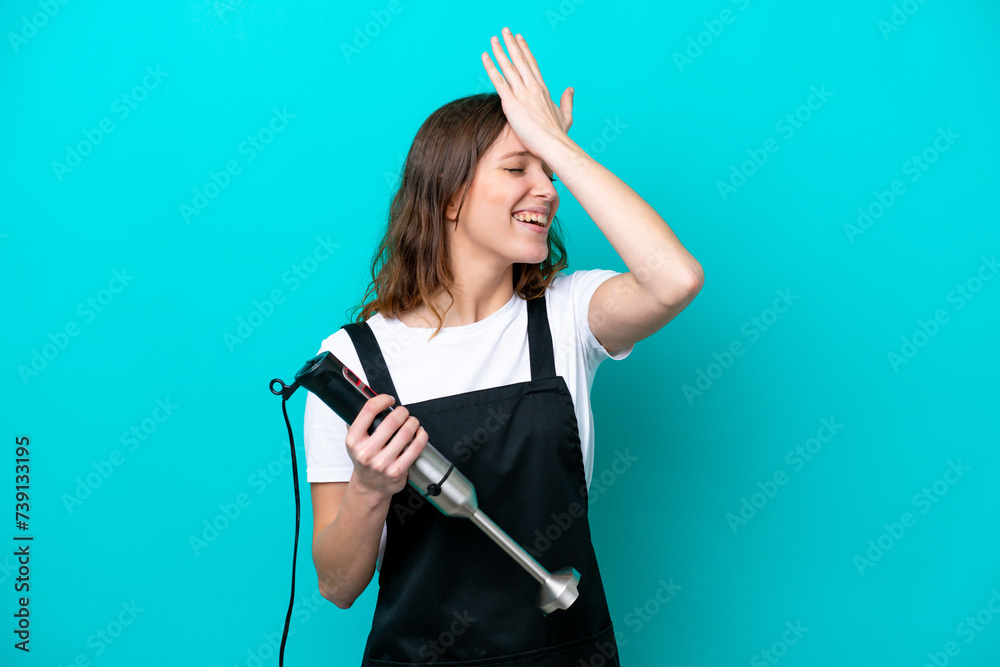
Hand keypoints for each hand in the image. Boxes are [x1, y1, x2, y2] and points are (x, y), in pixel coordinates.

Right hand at [344, 394, 428, 497]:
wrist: (370, 486)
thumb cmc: (365, 459)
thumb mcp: (355, 441)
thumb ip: (361, 422)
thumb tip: (370, 399)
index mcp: (353, 440)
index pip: (369, 410)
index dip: (383, 400)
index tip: (389, 400)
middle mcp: (366, 452)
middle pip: (391, 421)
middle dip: (402, 412)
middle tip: (404, 413)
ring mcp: (382, 463)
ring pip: (406, 433)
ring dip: (413, 422)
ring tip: (413, 422)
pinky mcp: (397, 471)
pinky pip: (416, 447)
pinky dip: (421, 436)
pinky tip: (420, 433)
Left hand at [481, 27, 573, 156]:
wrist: (554, 145)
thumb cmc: (559, 136)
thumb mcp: (566, 116)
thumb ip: (567, 101)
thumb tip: (570, 89)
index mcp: (544, 90)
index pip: (532, 65)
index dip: (525, 50)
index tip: (519, 39)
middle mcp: (533, 88)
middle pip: (520, 61)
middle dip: (511, 44)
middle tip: (504, 31)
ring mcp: (522, 94)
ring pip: (509, 67)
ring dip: (499, 51)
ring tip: (493, 39)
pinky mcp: (512, 104)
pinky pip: (498, 82)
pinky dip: (491, 68)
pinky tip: (485, 57)